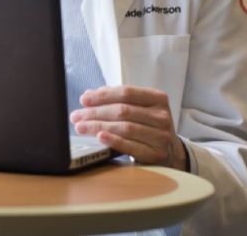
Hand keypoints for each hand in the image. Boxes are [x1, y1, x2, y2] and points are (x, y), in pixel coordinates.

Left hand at [70, 86, 186, 170]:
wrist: (169, 151)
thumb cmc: (148, 126)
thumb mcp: (138, 108)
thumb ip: (116, 99)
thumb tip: (89, 95)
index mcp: (158, 98)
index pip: (126, 93)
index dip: (103, 96)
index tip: (84, 99)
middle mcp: (161, 115)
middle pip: (123, 111)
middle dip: (96, 113)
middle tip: (77, 116)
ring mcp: (161, 135)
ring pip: (125, 128)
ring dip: (99, 127)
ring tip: (81, 127)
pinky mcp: (156, 153)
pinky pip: (131, 146)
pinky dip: (114, 141)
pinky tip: (100, 137)